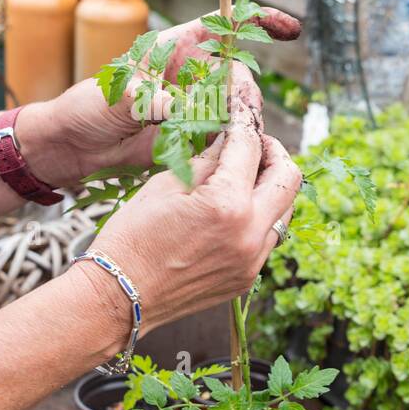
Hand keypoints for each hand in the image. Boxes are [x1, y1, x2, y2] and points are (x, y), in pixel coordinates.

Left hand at [18, 7, 300, 187]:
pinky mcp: (192, 135)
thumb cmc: (86, 108)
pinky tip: (223, 156)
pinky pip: (224, 137)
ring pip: (237, 108)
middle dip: (247, 92)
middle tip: (241, 115)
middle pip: (240, 73)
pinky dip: (230, 145)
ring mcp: (194, 105)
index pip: (223, 25)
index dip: (258, 21)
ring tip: (224, 138)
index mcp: (175, 48)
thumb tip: (181, 108)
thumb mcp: (115, 96)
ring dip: (241, 122)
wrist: (72, 147)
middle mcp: (190, 73)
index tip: (289, 29)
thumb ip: (151, 98)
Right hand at [77, 106, 301, 332]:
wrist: (118, 296)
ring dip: (271, 186)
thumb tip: (228, 138)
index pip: (250, 146)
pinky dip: (259, 216)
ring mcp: (252, 260)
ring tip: (245, 176)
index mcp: (227, 204)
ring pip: (285, 209)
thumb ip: (206, 160)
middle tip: (253, 143)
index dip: (244, 122)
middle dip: (273, 152)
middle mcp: (250, 234)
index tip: (239, 113)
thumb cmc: (132, 236)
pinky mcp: (247, 278)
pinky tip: (233, 209)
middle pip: (289, 177)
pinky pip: (268, 238)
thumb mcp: (166, 184)